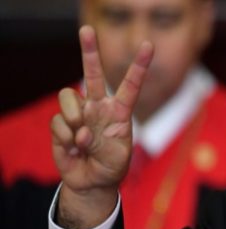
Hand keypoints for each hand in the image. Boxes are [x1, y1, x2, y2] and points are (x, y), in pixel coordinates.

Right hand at [50, 25, 153, 228]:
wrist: (93, 182)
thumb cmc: (112, 166)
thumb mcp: (123, 154)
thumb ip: (105, 138)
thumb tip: (81, 129)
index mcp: (120, 111)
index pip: (130, 85)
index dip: (139, 65)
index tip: (148, 45)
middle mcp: (99, 107)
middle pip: (92, 73)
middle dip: (89, 51)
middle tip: (87, 30)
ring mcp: (79, 114)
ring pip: (68, 97)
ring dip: (74, 118)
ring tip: (83, 139)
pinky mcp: (61, 125)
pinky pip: (59, 123)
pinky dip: (66, 138)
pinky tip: (75, 149)